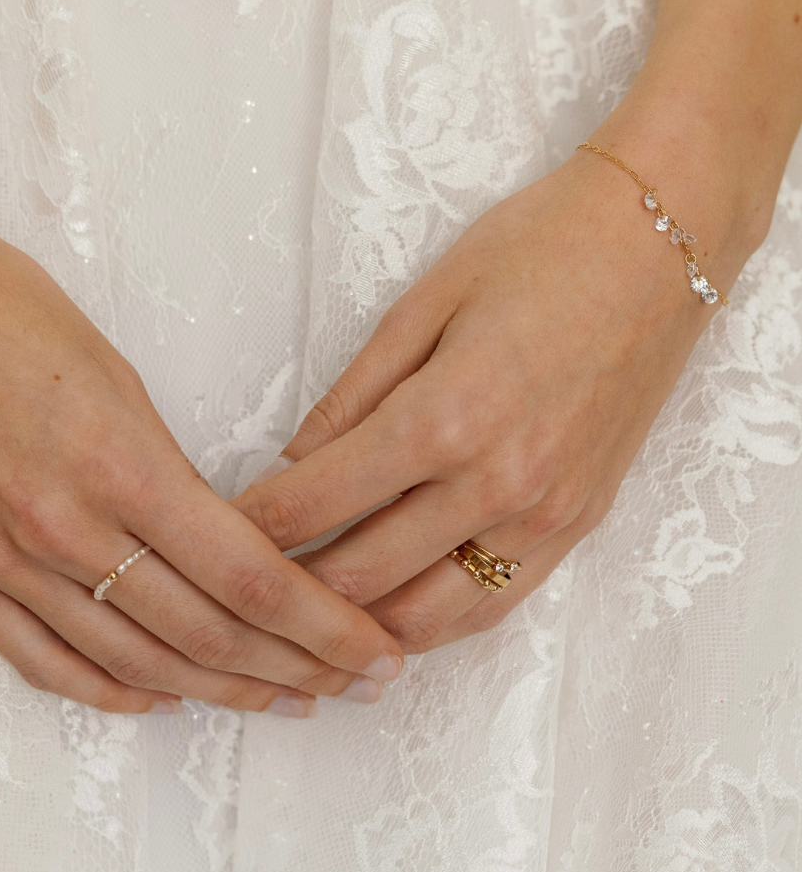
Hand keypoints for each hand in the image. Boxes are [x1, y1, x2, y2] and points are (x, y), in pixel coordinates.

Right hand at [0, 15, 402, 716]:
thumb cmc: (5, 307)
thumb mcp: (116, 376)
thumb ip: (170, 472)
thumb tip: (226, 545)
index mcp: (119, 462)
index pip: (249, 574)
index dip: (323, 624)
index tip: (376, 647)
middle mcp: (62, 528)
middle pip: (205, 631)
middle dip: (294, 666)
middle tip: (352, 682)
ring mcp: (2, 560)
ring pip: (135, 663)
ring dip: (219, 690)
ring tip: (282, 699)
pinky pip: (43, 661)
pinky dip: (110, 692)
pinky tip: (159, 699)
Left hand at [234, 135, 753, 651]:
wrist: (659, 246)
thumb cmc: (539, 250)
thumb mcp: (424, 301)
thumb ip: (354, 394)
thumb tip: (296, 461)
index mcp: (444, 417)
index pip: (318, 500)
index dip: (253, 524)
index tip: (212, 529)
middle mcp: (496, 484)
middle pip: (360, 574)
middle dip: (286, 585)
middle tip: (242, 579)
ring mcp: (544, 516)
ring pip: (426, 617)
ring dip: (356, 625)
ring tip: (306, 613)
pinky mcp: (577, 526)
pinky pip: (493, 608)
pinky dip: (431, 624)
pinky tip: (390, 616)